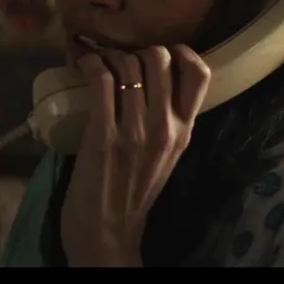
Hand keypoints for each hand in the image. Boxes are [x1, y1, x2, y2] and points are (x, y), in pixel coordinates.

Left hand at [60, 45, 210, 266]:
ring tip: (99, 64)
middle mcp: (164, 126)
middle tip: (122, 61)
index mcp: (184, 131)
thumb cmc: (133, 194)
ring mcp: (134, 130)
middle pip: (160, 58)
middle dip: (138, 51)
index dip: (182, 51)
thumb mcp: (166, 156)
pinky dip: (90, 64)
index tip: (163, 53)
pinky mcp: (103, 134)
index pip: (200, 74)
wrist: (108, 233)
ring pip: (128, 63)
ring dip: (109, 56)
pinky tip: (83, 66)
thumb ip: (167, 125)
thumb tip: (154, 86)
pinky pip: (101, 80)